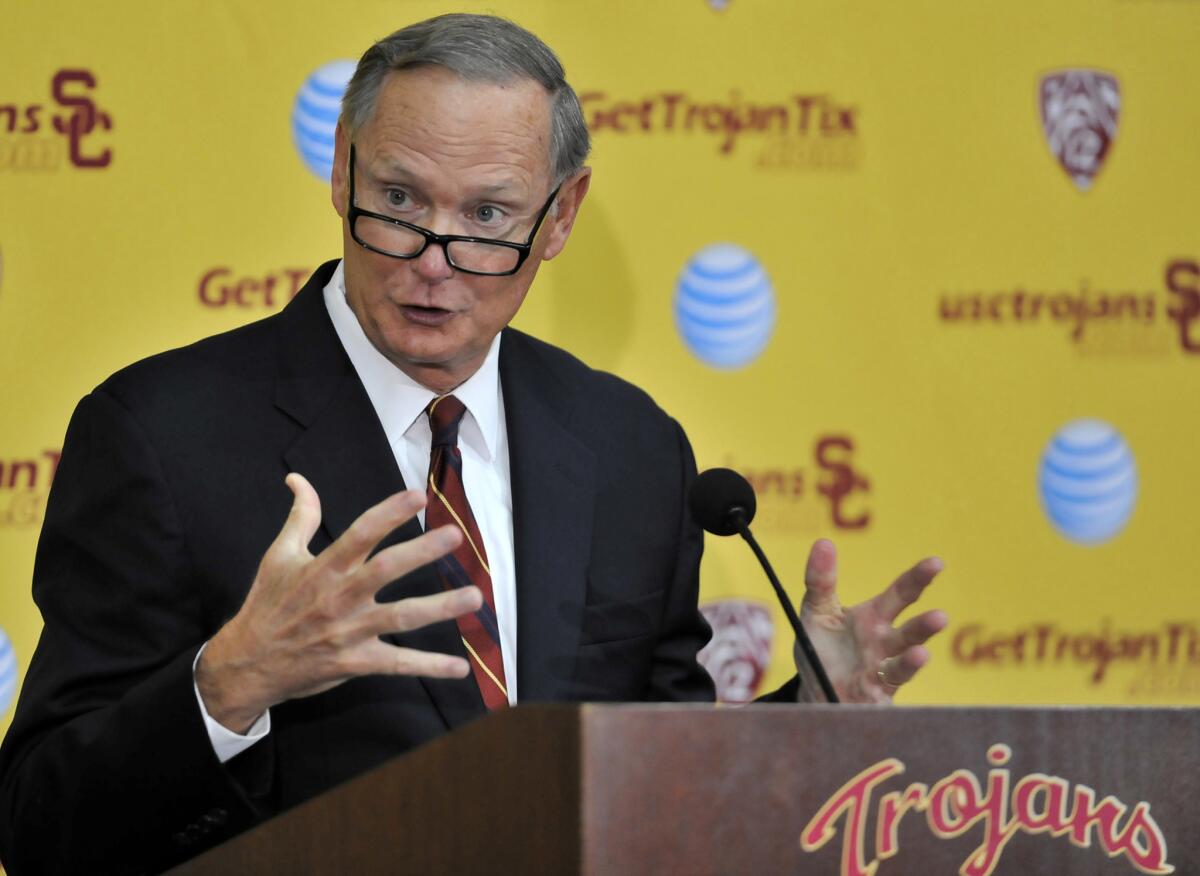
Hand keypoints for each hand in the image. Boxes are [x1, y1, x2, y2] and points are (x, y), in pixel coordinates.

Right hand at [196, 473, 480, 732]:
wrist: (247, 663)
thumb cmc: (267, 605)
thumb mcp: (279, 556)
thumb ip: (300, 516)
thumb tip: (298, 480)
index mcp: (323, 568)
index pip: (360, 534)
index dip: (388, 513)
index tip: (417, 496)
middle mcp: (340, 598)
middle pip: (386, 570)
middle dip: (421, 552)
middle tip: (454, 536)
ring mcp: (350, 632)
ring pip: (401, 617)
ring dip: (440, 608)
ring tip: (474, 597)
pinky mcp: (355, 662)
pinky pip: (398, 664)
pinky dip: (430, 667)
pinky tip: (460, 667)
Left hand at [795, 539, 946, 702]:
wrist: (814, 690)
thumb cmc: (822, 649)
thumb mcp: (816, 611)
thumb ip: (820, 580)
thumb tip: (823, 542)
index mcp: (873, 618)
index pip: (901, 594)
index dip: (918, 579)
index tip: (937, 563)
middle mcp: (885, 643)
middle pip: (910, 632)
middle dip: (925, 626)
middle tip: (941, 617)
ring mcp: (882, 671)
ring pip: (903, 665)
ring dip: (913, 661)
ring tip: (922, 654)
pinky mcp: (873, 697)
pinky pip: (883, 694)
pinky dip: (889, 693)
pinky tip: (895, 689)